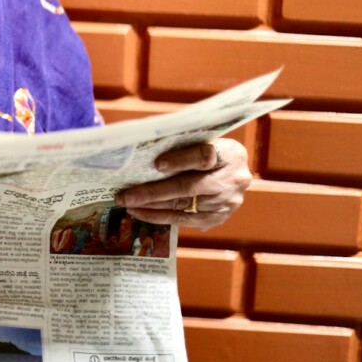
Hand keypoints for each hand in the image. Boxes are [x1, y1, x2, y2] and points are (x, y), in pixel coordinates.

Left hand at [116, 139, 250, 229]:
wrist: (235, 171)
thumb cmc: (209, 149)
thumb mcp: (203, 140)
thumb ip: (182, 145)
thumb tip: (145, 154)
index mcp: (231, 153)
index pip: (204, 156)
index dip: (180, 160)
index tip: (157, 164)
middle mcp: (233, 180)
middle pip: (189, 187)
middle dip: (153, 192)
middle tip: (126, 195)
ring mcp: (227, 203)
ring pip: (184, 206)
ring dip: (152, 207)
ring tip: (129, 204)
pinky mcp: (219, 218)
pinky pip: (186, 221)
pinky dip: (161, 217)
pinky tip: (142, 213)